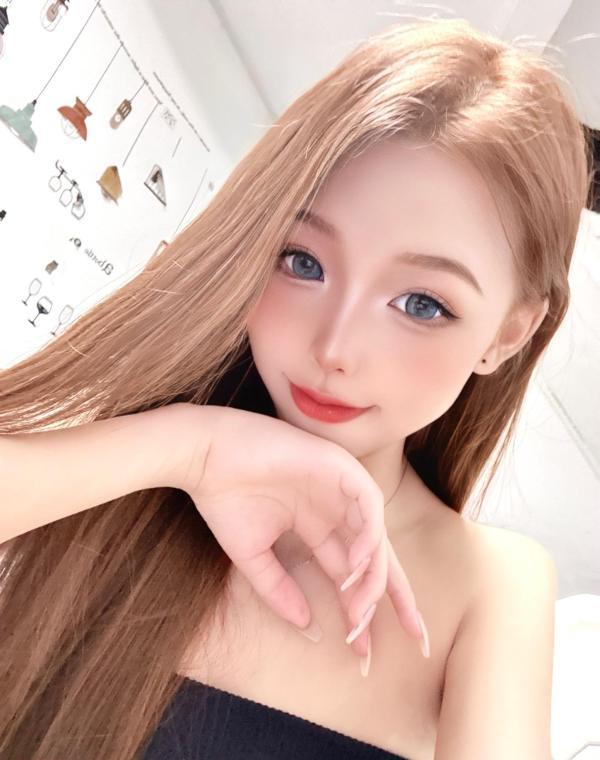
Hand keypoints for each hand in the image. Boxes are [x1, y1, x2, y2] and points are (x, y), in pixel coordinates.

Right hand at [180, 403, 423, 659]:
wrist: (204, 456)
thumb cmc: (225, 499)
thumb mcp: (253, 557)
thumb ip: (280, 590)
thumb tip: (308, 629)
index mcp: (317, 526)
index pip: (350, 573)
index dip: (360, 610)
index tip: (364, 653)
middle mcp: (335, 509)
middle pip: (377, 558)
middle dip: (396, 597)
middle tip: (415, 637)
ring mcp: (339, 487)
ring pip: (376, 536)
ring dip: (373, 576)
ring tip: (359, 611)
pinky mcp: (338, 466)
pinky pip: (369, 504)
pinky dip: (369, 535)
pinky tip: (356, 567)